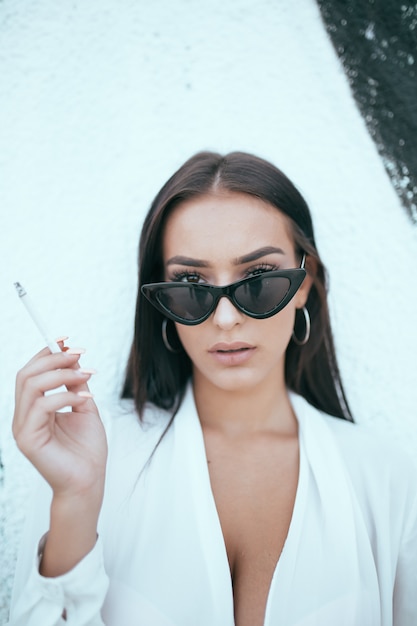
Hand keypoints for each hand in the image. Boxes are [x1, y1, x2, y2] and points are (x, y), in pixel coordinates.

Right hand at [13, 344, 107, 499]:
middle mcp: (23, 416)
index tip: (67, 340)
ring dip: (61, 374)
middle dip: (54, 358)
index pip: (31, 372)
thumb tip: (74, 356)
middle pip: (26, 374)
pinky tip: (85, 397)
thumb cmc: (86, 450)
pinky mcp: (28, 440)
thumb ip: (76, 384)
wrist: (89, 482)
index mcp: (33, 408)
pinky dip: (65, 395)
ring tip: (87, 374)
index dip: (46, 353)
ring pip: (31, 386)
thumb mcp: (84, 406)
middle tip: (80, 354)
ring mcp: (22, 428)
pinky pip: (42, 406)